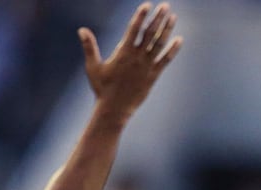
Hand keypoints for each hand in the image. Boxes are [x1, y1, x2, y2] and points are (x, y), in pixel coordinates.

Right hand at [80, 2, 181, 124]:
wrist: (115, 109)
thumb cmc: (102, 88)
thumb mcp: (93, 67)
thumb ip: (89, 47)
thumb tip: (82, 30)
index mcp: (123, 53)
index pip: (134, 29)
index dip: (141, 16)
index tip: (147, 5)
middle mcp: (137, 58)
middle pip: (150, 34)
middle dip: (158, 18)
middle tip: (165, 5)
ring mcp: (146, 67)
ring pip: (159, 44)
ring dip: (167, 30)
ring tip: (173, 17)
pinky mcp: (153, 76)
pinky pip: (165, 61)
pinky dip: (172, 50)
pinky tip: (179, 40)